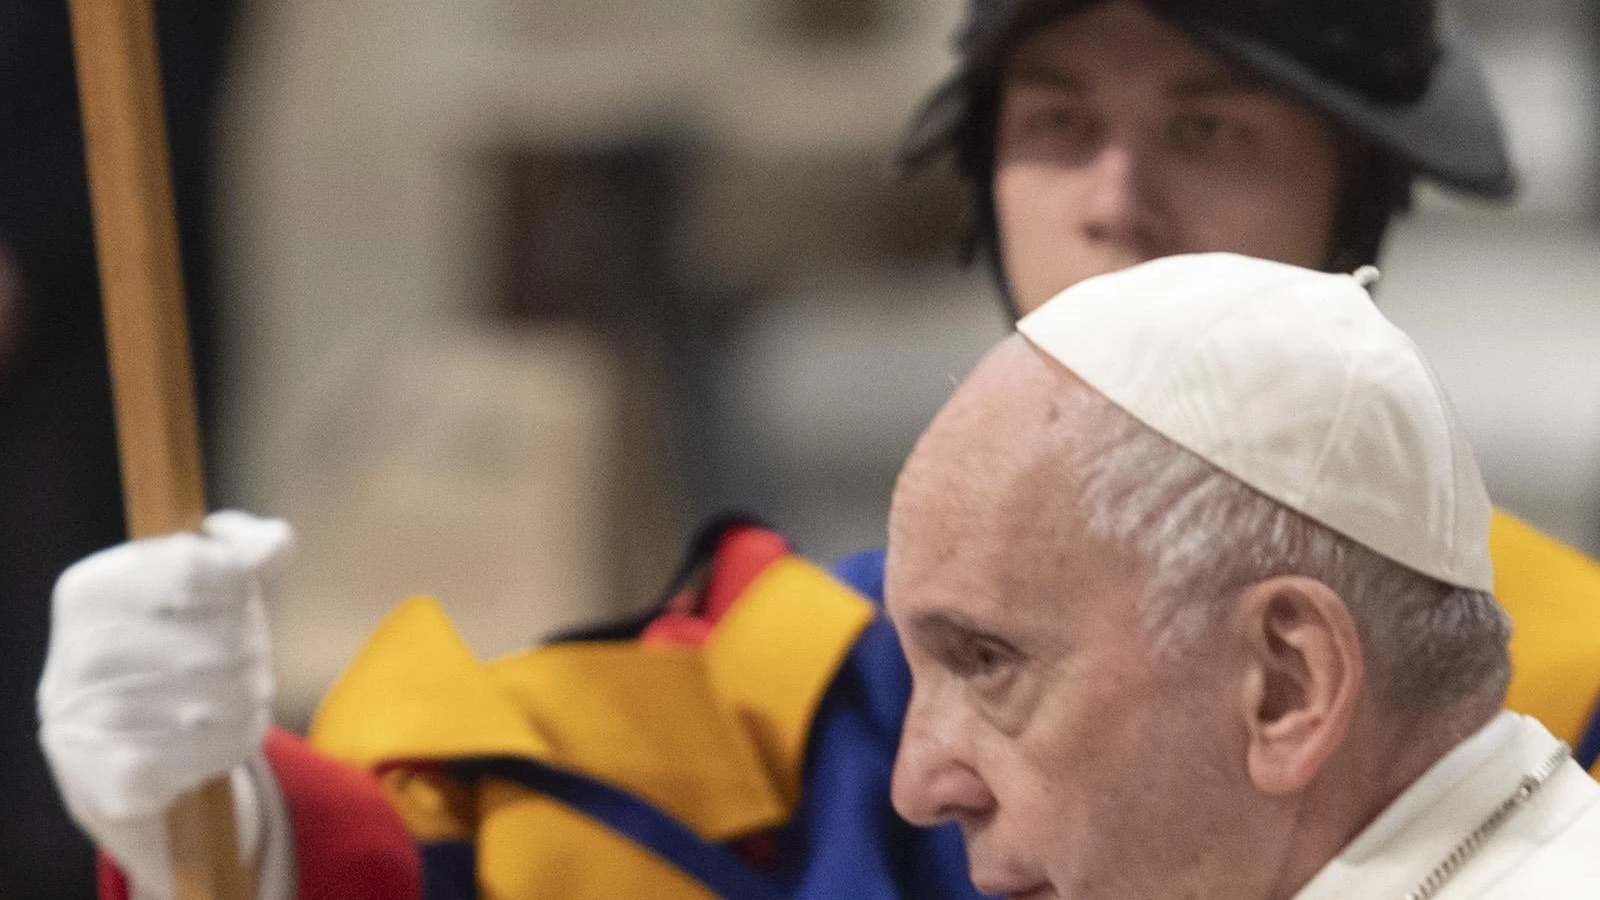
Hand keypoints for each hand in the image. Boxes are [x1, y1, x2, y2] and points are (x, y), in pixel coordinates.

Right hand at [39, 510, 293, 896]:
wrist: (93, 738)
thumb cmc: (158, 643)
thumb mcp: (185, 581)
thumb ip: (239, 553)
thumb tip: (276, 541)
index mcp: (95, 590)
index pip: (203, 569)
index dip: (238, 587)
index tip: (230, 598)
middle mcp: (87, 651)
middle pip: (233, 642)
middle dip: (249, 653)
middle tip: (227, 662)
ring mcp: (98, 718)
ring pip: (237, 699)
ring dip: (247, 701)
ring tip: (219, 701)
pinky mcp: (122, 775)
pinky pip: (223, 749)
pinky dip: (231, 743)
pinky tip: (204, 738)